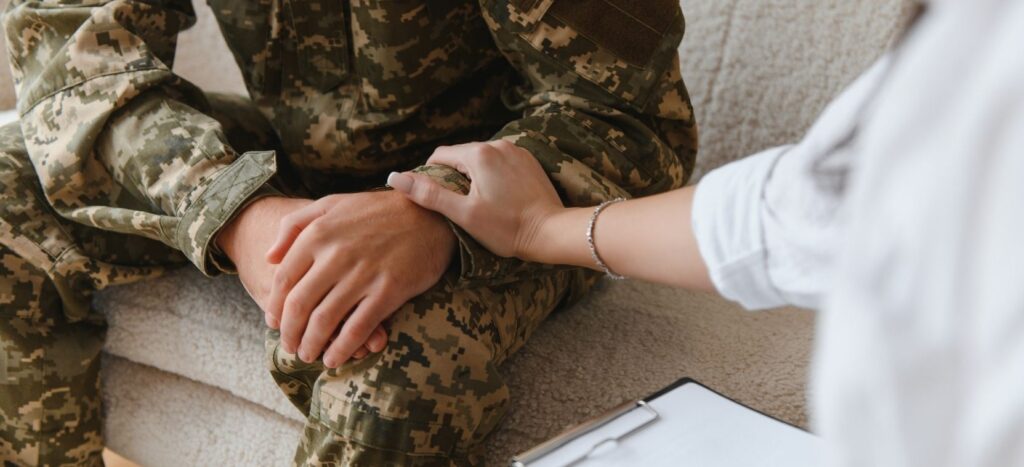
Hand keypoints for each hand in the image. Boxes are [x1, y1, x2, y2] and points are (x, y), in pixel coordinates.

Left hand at [216, 196, 386, 359]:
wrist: (430, 214)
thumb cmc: (378, 211)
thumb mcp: (332, 204)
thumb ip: (294, 225)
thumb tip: (268, 257)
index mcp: (318, 233)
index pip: (284, 280)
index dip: (275, 308)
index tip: (275, 324)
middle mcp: (336, 254)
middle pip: (299, 305)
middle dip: (290, 333)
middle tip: (290, 346)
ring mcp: (363, 274)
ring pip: (324, 321)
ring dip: (311, 345)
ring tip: (309, 354)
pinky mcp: (389, 290)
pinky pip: (357, 328)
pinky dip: (341, 348)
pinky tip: (334, 359)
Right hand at [387, 140, 563, 260]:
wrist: (551, 232)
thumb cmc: (506, 227)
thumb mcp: (463, 214)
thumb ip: (429, 194)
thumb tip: (395, 178)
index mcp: (478, 153)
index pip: (440, 155)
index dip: (430, 175)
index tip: (433, 198)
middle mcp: (498, 144)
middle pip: (461, 155)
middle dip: (453, 175)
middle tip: (454, 204)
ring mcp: (516, 151)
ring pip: (481, 159)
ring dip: (473, 175)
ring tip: (475, 202)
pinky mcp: (528, 161)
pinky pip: (500, 162)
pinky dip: (492, 175)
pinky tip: (496, 197)